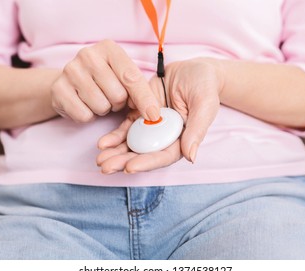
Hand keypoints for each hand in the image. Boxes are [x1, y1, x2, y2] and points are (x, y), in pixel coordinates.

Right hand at [51, 40, 159, 122]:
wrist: (69, 83)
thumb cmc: (104, 80)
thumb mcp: (123, 77)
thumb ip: (139, 90)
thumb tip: (154, 113)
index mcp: (109, 48)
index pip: (131, 77)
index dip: (145, 99)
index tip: (154, 115)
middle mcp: (88, 55)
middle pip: (117, 95)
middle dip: (118, 103)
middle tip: (111, 97)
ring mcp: (70, 71)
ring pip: (101, 106)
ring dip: (103, 110)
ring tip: (98, 99)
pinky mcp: (58, 90)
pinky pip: (84, 115)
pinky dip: (88, 116)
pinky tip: (84, 105)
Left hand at [97, 58, 222, 173]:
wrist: (194, 69)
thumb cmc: (205, 86)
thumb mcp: (205, 105)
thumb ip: (197, 130)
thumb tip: (191, 157)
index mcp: (182, 140)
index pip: (163, 156)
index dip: (146, 163)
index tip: (130, 167)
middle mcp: (165, 137)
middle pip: (143, 154)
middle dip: (124, 162)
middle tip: (106, 167)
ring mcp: (151, 127)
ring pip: (132, 144)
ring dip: (115, 153)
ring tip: (100, 160)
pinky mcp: (140, 115)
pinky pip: (126, 128)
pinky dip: (114, 136)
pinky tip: (102, 143)